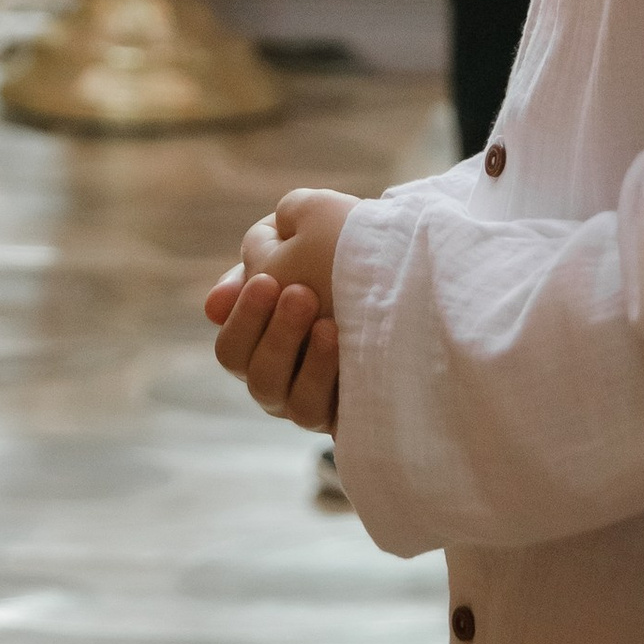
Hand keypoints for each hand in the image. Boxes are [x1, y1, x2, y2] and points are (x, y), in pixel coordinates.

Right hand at [202, 186, 357, 430]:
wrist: (429, 270)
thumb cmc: (363, 246)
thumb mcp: (314, 226)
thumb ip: (263, 246)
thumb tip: (214, 303)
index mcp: (265, 338)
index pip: (231, 342)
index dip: (240, 315)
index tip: (266, 282)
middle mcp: (282, 375)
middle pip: (244, 368)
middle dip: (266, 330)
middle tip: (298, 294)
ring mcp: (309, 399)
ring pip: (275, 393)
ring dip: (294, 354)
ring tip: (326, 323)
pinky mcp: (341, 417)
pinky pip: (316, 410)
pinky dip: (323, 379)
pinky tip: (346, 347)